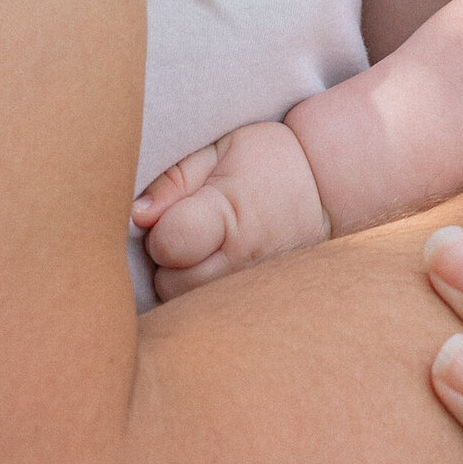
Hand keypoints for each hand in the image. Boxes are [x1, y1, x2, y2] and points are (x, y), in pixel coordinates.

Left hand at [132, 118, 328, 295]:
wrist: (326, 191)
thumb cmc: (266, 162)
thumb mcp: (220, 149)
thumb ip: (175, 178)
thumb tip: (136, 214)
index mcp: (231, 216)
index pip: (168, 243)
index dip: (159, 226)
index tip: (176, 210)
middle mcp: (240, 263)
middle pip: (168, 283)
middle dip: (166, 258)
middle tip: (190, 228)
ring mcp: (249, 291)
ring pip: (183, 304)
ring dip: (180, 280)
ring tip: (202, 248)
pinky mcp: (252, 308)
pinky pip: (203, 314)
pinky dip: (196, 295)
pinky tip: (209, 268)